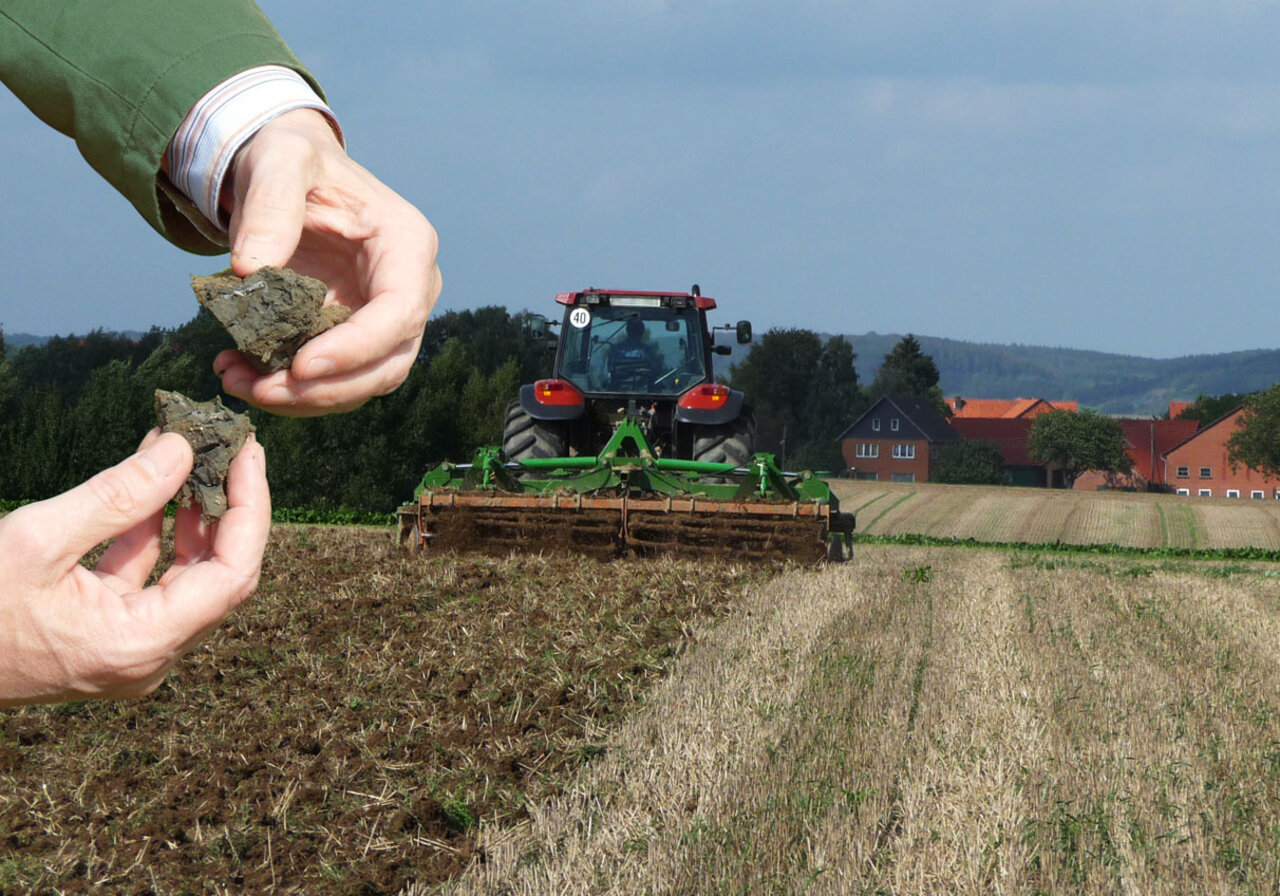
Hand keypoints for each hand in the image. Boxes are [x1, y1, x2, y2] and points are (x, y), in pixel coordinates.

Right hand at [0, 431, 270, 705]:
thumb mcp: (36, 539)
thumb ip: (118, 495)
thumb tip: (182, 449)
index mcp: (141, 645)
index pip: (233, 575)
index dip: (251, 510)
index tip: (249, 453)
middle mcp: (147, 656)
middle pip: (220, 575)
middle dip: (229, 506)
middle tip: (233, 445)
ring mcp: (129, 649)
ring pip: (185, 574)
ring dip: (190, 512)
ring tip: (194, 450)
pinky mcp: (106, 634)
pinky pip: (146, 577)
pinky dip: (151, 529)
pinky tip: (154, 477)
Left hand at [213, 108, 441, 415]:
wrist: (286, 174)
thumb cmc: (292, 160)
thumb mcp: (277, 161)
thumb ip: (269, 207)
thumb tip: (250, 269)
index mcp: (407, 245)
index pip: (399, 313)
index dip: (356, 349)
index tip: (300, 368)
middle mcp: (410, 290)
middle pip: (387, 363)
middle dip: (326, 389)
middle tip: (260, 390)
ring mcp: (386, 320)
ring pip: (363, 384)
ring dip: (304, 399)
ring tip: (238, 381)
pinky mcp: (355, 338)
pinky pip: (334, 380)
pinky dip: (290, 389)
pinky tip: (242, 373)